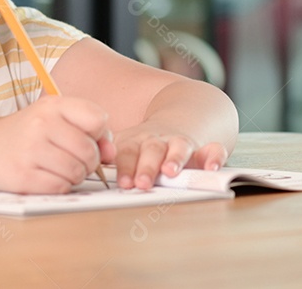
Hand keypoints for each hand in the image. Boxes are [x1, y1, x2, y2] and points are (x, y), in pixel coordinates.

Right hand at [0, 96, 112, 193]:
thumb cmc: (25, 135)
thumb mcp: (54, 120)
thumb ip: (88, 131)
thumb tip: (111, 153)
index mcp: (52, 104)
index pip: (97, 119)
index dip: (99, 134)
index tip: (86, 138)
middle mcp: (41, 123)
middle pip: (90, 151)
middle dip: (88, 161)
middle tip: (71, 158)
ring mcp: (30, 150)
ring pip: (78, 172)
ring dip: (74, 176)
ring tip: (58, 168)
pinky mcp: (23, 176)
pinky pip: (61, 188)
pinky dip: (59, 187)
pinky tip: (46, 177)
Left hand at [110, 123, 228, 189]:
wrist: (179, 118)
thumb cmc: (144, 145)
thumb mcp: (124, 146)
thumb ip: (110, 159)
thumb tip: (87, 168)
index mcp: (136, 141)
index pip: (128, 152)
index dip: (126, 166)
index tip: (124, 183)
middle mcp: (159, 140)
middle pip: (152, 150)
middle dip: (147, 166)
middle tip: (143, 183)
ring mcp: (181, 143)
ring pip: (179, 148)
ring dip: (175, 159)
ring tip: (171, 171)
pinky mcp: (203, 148)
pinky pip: (212, 150)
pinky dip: (214, 157)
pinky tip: (213, 167)